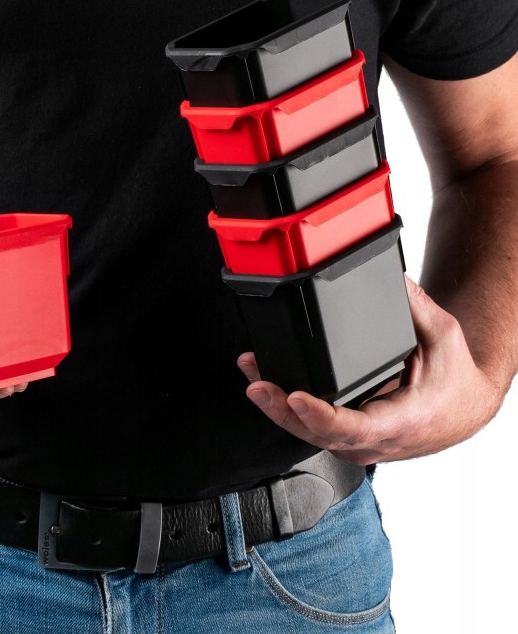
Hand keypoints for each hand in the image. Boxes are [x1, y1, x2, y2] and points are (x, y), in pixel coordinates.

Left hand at [237, 276, 501, 464]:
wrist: (464, 406)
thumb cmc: (455, 377)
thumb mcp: (442, 335)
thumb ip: (414, 304)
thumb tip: (388, 274)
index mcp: (403, 422)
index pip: (354, 429)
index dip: (320, 417)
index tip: (295, 398)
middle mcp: (376, 440)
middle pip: (320, 434)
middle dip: (282, 410)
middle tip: (258, 384)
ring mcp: (359, 442)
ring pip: (309, 433)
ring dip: (276, 407)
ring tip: (252, 374)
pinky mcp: (346, 436)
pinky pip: (311, 426)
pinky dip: (285, 407)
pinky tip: (264, 382)